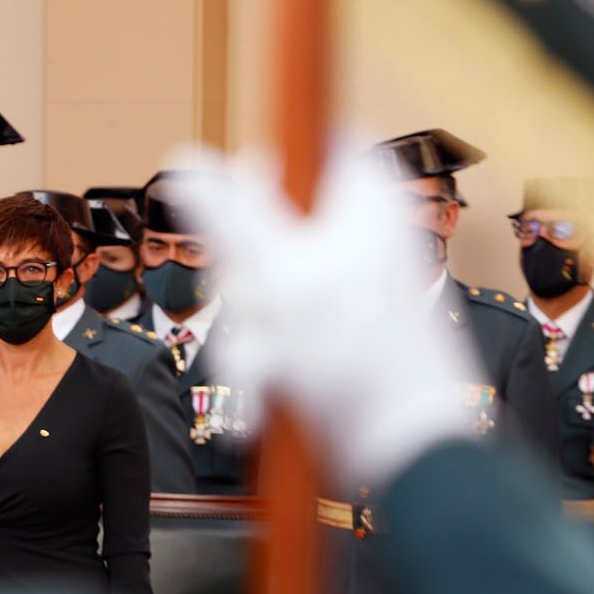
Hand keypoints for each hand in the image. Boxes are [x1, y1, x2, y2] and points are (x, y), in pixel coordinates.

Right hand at [181, 143, 482, 487]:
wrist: (406, 453)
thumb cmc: (363, 364)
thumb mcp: (284, 277)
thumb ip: (232, 216)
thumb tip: (188, 159)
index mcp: (361, 204)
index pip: (318, 140)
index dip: (272, 157)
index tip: (239, 188)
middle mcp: (352, 239)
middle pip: (266, 219)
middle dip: (244, 273)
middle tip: (259, 301)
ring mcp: (338, 289)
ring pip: (260, 281)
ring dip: (250, 331)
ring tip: (269, 367)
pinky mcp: (325, 333)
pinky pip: (273, 329)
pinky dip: (263, 359)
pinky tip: (267, 392)